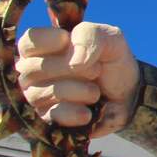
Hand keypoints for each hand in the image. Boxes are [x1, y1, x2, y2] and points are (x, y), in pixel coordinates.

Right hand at [16, 22, 139, 136]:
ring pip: (45, 93)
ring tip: (95, 91)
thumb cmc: (112, 63)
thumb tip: (75, 62)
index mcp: (41, 48)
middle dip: (74, 68)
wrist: (128, 97)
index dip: (52, 41)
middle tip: (96, 70)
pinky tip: (89, 111)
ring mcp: (35, 97)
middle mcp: (31, 72)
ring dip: (81, 90)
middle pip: (33, 68)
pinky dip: (77, 112)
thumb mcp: (110, 38)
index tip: (71, 42)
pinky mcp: (45, 120)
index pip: (29, 41)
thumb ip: (90, 36)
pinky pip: (53, 115)